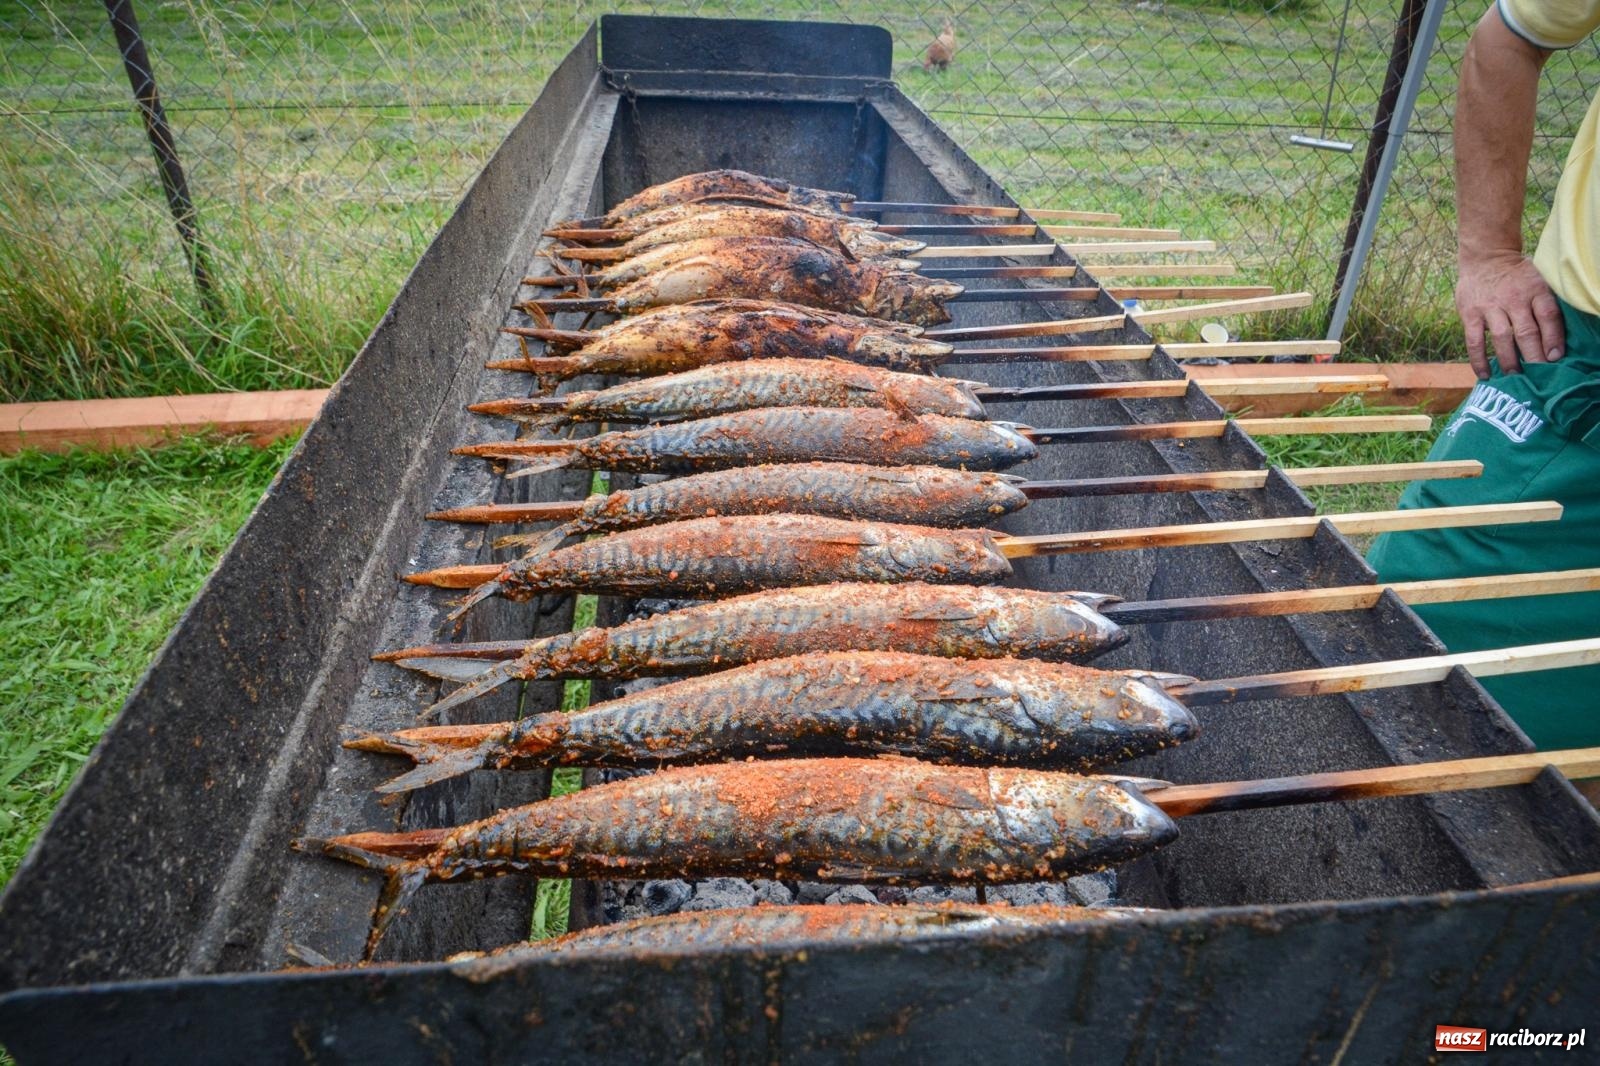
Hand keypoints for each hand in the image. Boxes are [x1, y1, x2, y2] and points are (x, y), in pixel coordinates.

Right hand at [1455, 254, 1563, 378]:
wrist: (1486, 257)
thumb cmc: (1518, 276)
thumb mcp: (1538, 281)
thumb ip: (1546, 305)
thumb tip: (1555, 341)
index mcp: (1535, 289)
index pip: (1548, 316)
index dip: (1553, 339)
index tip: (1556, 357)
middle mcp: (1514, 298)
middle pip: (1526, 332)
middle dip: (1534, 357)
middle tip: (1538, 375)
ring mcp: (1490, 307)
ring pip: (1502, 339)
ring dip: (1509, 361)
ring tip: (1515, 376)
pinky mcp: (1470, 314)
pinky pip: (1474, 341)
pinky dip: (1479, 360)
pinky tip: (1485, 375)